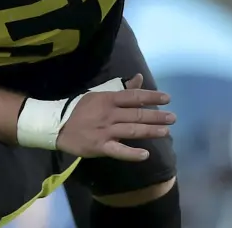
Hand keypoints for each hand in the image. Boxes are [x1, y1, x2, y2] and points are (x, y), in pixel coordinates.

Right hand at [55, 75, 173, 161]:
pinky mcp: (101, 147)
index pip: (134, 96)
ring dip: (150, 131)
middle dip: (156, 116)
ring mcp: (105, 131)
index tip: (167, 99)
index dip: (151, 97)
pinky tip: (145, 154)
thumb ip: (121, 89)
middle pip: (137, 115)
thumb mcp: (99, 94)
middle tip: (173, 118)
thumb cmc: (81, 109)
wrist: (58, 126)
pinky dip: (132, 153)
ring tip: (166, 131)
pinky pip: (119, 151)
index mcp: (108, 99)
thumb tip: (139, 78)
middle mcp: (109, 114)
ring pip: (132, 131)